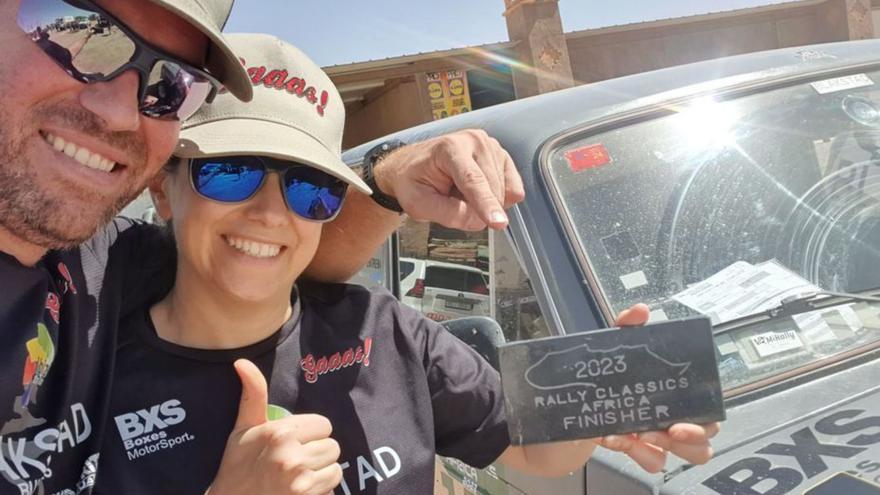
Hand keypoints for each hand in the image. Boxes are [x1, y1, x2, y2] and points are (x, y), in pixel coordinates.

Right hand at [206, 360, 340, 494]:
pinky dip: (321, 490)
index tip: (293, 441)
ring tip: (298, 476)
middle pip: (332, 446)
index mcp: (280, 433)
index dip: (310, 433)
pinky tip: (301, 490)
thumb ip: (253, 393)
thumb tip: (242, 361)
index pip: (323, 425)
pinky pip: (332, 489)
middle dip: (317, 453)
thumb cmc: (236, 465)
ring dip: (321, 473)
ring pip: (335, 468)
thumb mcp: (243, 428)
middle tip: (295, 460)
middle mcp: (292, 457)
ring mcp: (300, 482)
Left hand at [373, 129, 524, 230]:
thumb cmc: (413, 182)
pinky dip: (498, 198)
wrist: (412, 166)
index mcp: (449, 148)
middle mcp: (474, 141)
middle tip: (451, 202)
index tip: (498, 223)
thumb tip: (479, 221)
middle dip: (477, 209)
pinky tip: (478, 192)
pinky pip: (513, 189)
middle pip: (491, 188)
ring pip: (504, 191)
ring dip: (485, 203)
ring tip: (461, 193)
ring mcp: (491, 146)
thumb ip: (448, 213)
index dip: (486, 204)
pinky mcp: (501, 155)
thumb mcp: (418, 204)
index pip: (472, 180)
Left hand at [597, 304, 719, 472]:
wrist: (562, 408)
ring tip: (640, 435)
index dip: (703, 420)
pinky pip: (651, 460)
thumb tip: (640, 310)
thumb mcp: (610, 348)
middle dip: (691, 437)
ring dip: (666, 448)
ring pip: (685, 455)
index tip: (681, 421)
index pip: (704, 408)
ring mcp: (656, 437)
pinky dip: (634, 452)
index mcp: (672, 391)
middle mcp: (670, 415)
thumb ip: (625, 326)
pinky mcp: (638, 451)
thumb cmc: (596, 378)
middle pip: (704, 439)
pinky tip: (613, 438)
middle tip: (667, 430)